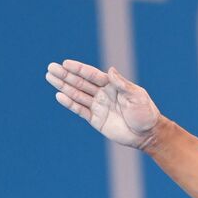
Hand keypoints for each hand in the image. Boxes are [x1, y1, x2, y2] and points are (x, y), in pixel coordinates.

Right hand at [45, 60, 162, 150]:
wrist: (148, 134)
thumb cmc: (146, 113)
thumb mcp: (137, 96)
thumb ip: (122, 84)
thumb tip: (110, 70)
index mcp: (113, 86)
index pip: (93, 75)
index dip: (79, 69)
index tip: (65, 63)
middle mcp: (103, 94)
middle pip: (81, 83)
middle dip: (66, 75)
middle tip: (51, 67)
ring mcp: (98, 106)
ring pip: (77, 94)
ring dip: (63, 86)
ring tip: (49, 77)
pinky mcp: (96, 119)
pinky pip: (80, 110)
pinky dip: (70, 103)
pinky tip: (59, 96)